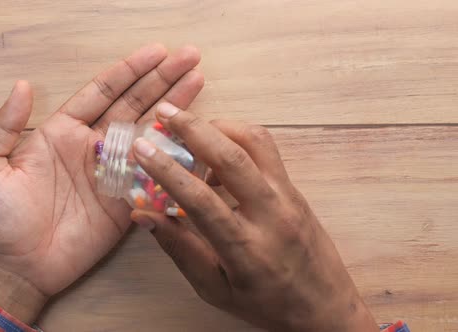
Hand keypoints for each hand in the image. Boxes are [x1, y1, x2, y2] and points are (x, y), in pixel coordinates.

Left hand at [0, 45, 203, 322]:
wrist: (17, 268)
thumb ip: (4, 126)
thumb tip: (23, 85)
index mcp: (63, 132)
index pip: (103, 92)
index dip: (130, 71)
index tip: (158, 51)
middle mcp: (93, 147)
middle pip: (134, 105)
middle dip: (162, 80)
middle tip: (190, 58)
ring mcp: (112, 174)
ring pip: (149, 135)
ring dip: (174, 110)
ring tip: (199, 82)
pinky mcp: (126, 202)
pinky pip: (154, 176)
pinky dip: (175, 159)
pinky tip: (195, 139)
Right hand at [129, 103, 378, 331]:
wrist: (326, 307)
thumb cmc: (266, 304)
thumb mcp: (215, 289)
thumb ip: (179, 249)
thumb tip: (143, 215)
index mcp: (246, 249)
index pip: (201, 201)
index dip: (168, 171)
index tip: (142, 149)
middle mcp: (272, 216)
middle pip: (233, 158)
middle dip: (195, 129)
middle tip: (165, 114)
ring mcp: (288, 197)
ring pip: (256, 143)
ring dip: (220, 126)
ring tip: (190, 127)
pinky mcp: (295, 189)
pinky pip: (266, 151)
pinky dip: (237, 139)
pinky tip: (217, 153)